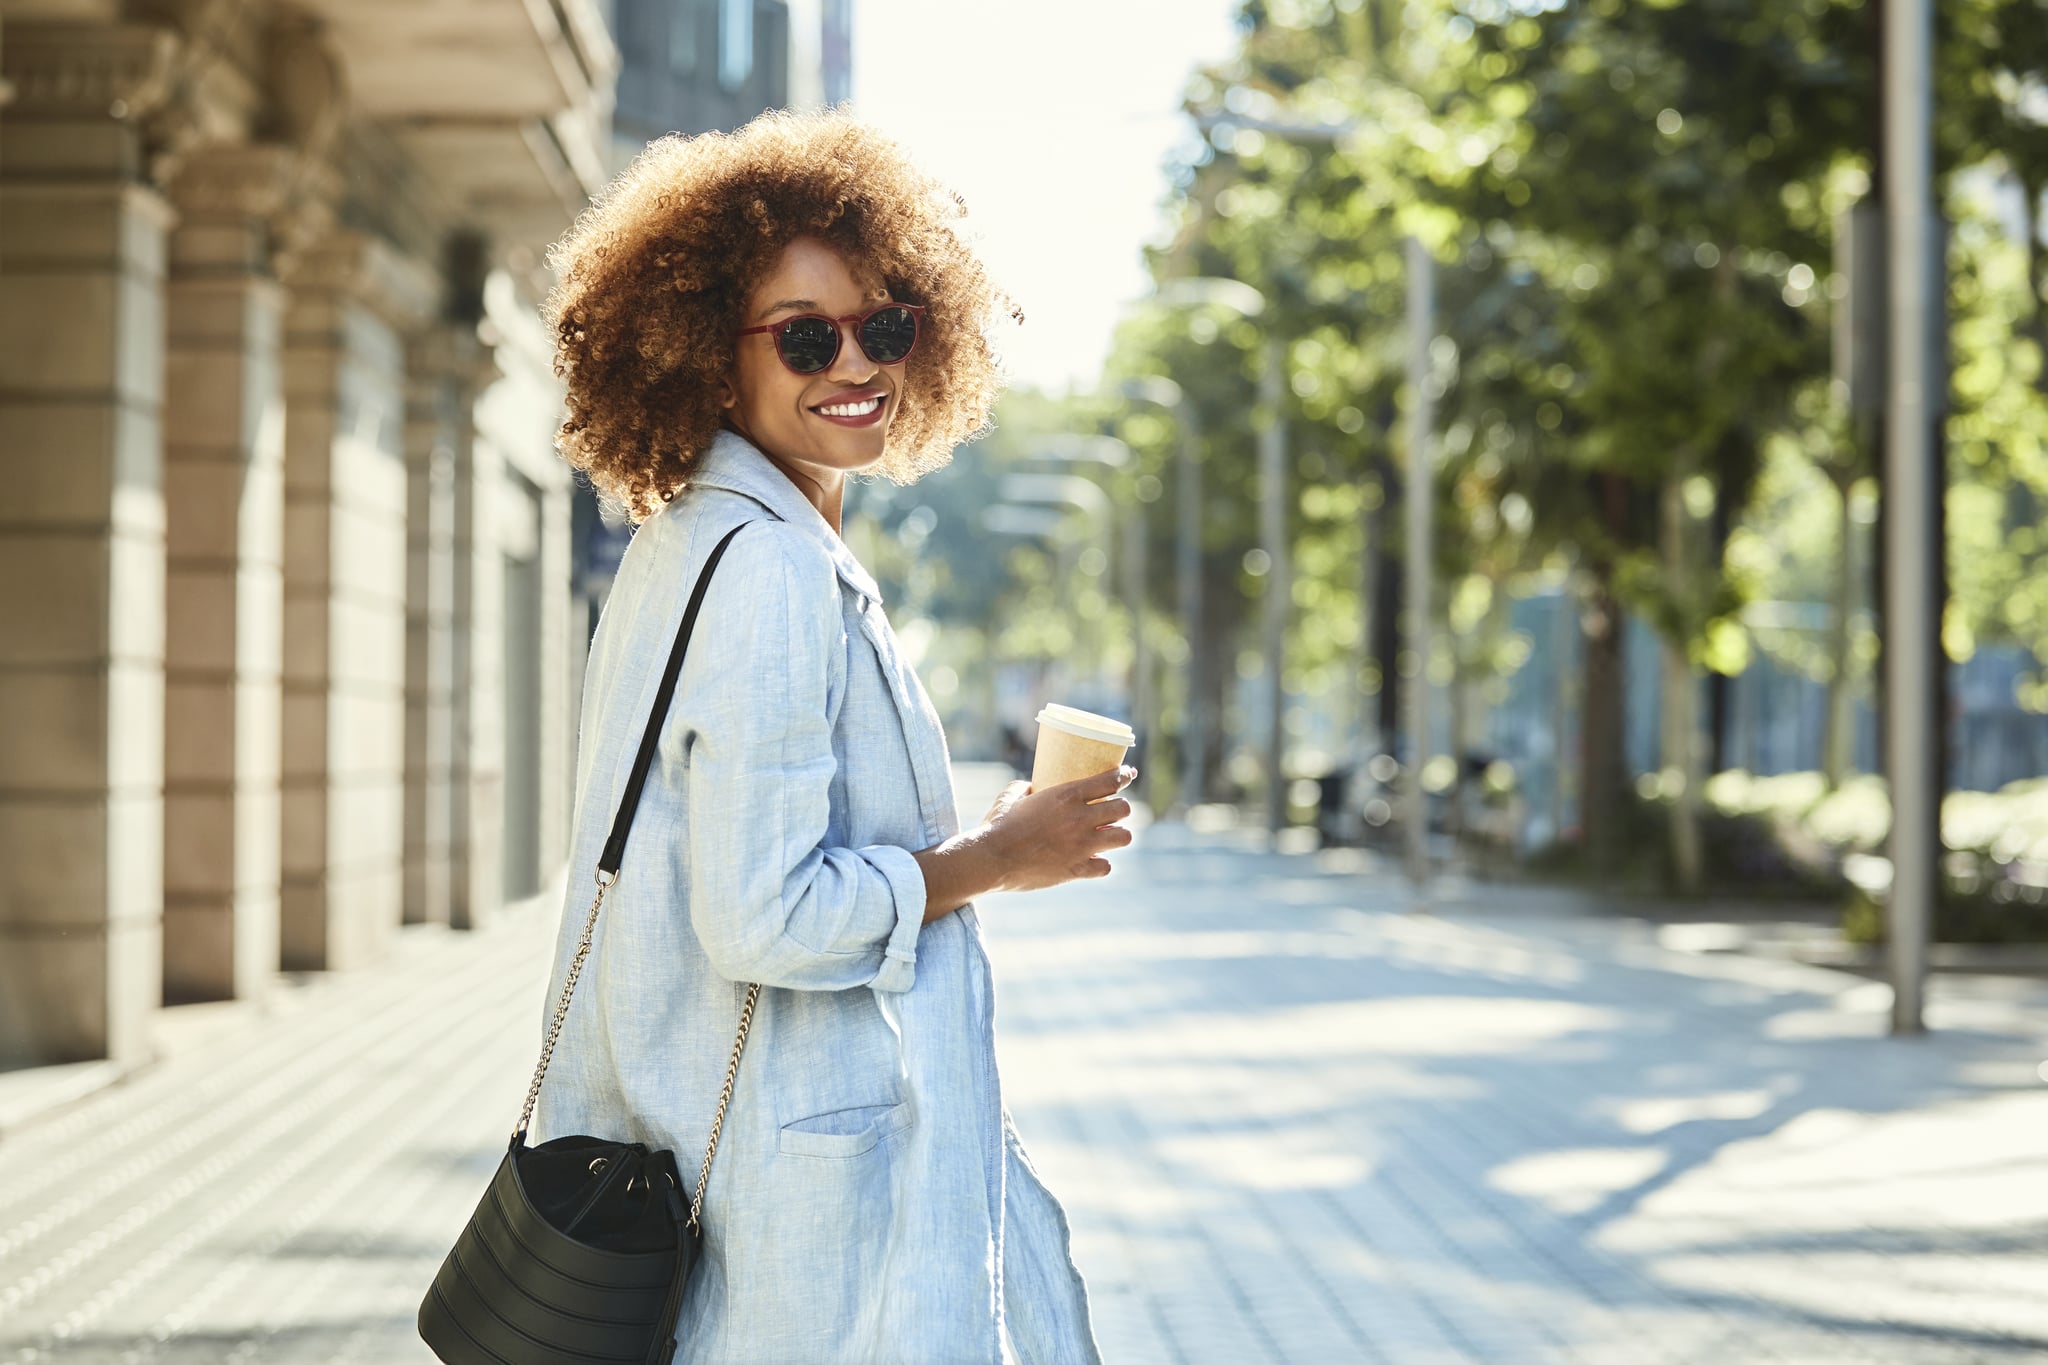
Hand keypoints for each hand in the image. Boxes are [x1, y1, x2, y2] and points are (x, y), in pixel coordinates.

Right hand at [980, 766, 1136, 892]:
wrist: (992, 858)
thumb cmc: (997, 825)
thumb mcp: (1010, 797)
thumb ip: (1024, 788)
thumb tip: (1030, 787)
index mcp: (1067, 795)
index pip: (1110, 781)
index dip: (1124, 776)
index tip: (1128, 775)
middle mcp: (1080, 818)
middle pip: (1124, 809)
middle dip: (1120, 809)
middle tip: (1111, 812)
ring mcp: (1082, 845)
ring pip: (1124, 837)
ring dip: (1117, 836)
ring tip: (1107, 836)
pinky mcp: (1077, 869)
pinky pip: (1106, 866)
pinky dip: (1100, 864)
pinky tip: (1091, 861)